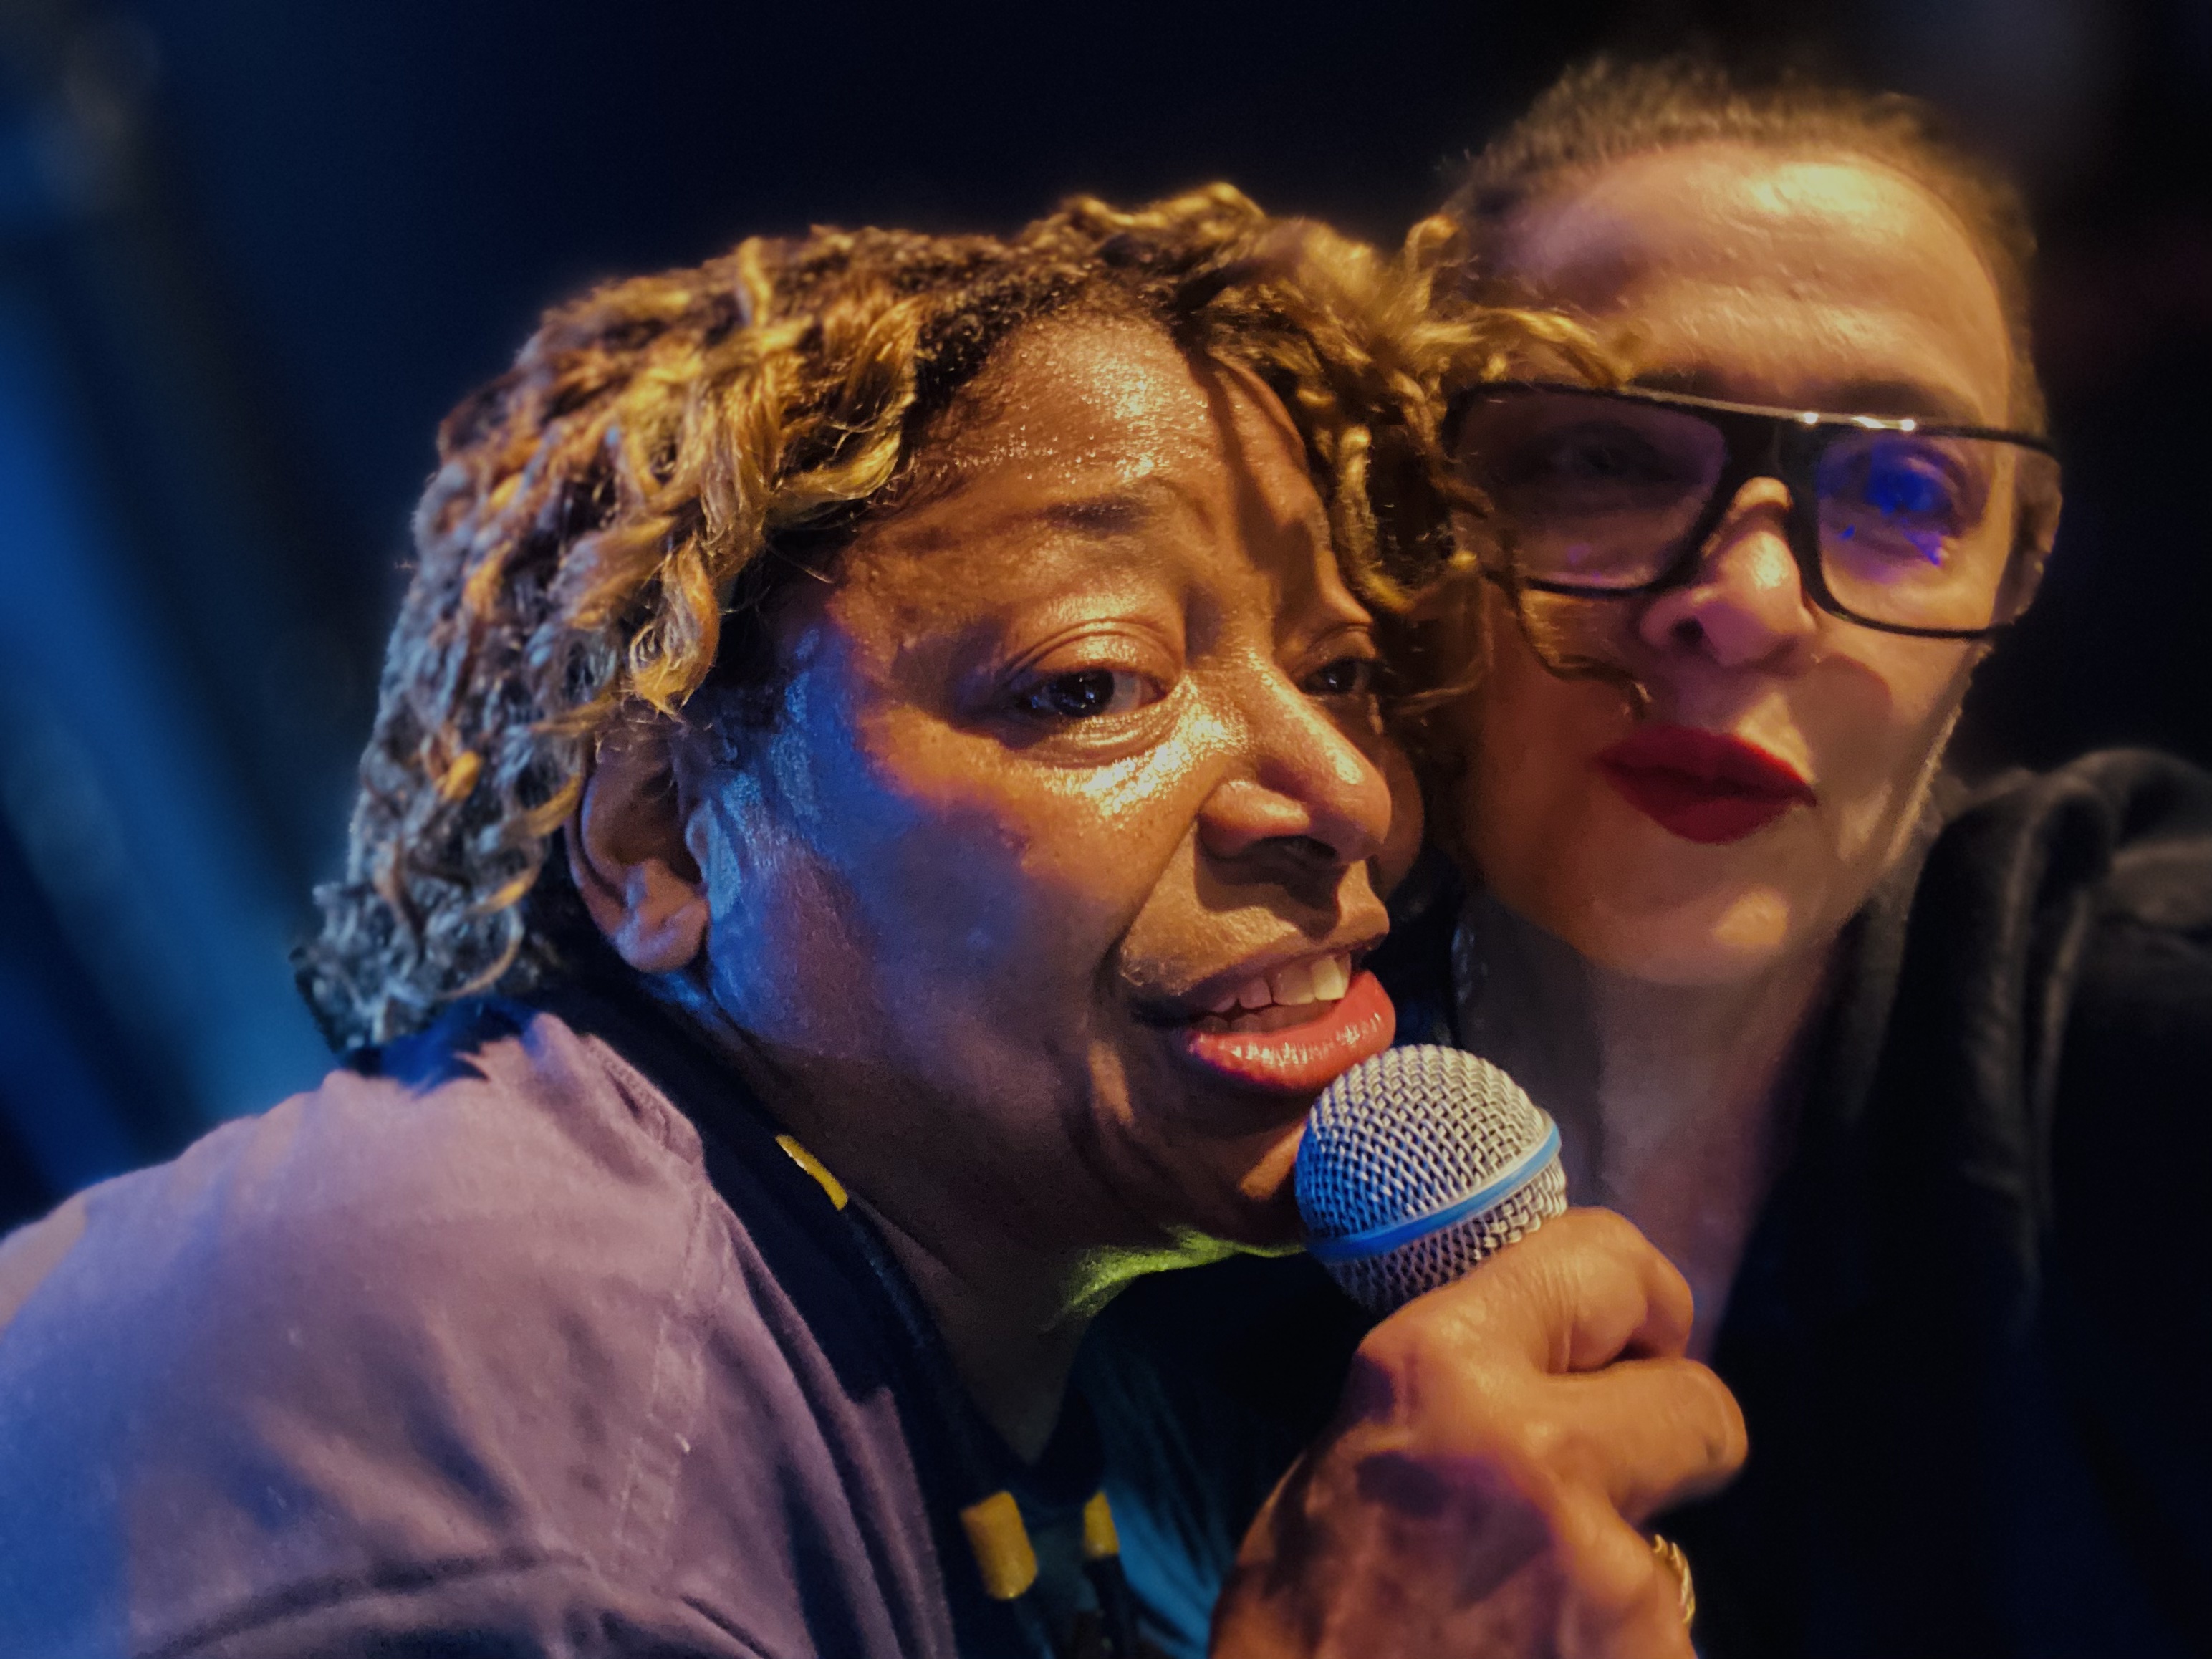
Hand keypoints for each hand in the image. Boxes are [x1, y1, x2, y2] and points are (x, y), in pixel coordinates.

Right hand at [1211, 1208, 1745, 1657]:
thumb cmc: (1296, 1637)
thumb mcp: (1339, 1471)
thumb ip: (1451, 1403)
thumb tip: (1541, 1366)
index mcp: (1443, 1372)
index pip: (1606, 1262)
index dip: (1642, 1303)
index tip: (1636, 1341)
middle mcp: (1540, 1453)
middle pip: (1702, 1409)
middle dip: (1671, 1443)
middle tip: (1607, 1489)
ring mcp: (1610, 1581)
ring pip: (1670, 1552)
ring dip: (1615, 1585)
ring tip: (1514, 1629)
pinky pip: (1657, 1644)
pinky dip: (1610, 1657)